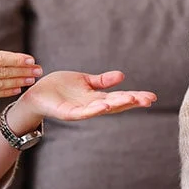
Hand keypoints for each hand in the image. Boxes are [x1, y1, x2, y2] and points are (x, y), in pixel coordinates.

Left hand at [9, 71, 156, 128]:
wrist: (36, 95)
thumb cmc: (59, 88)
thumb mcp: (85, 81)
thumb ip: (102, 81)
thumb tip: (122, 76)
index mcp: (96, 97)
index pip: (120, 97)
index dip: (135, 97)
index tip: (152, 96)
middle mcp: (92, 105)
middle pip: (116, 104)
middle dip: (132, 102)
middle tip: (149, 100)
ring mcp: (81, 110)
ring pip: (103, 108)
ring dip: (117, 105)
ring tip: (132, 99)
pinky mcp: (68, 113)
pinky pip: (83, 113)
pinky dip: (94, 110)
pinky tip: (104, 105)